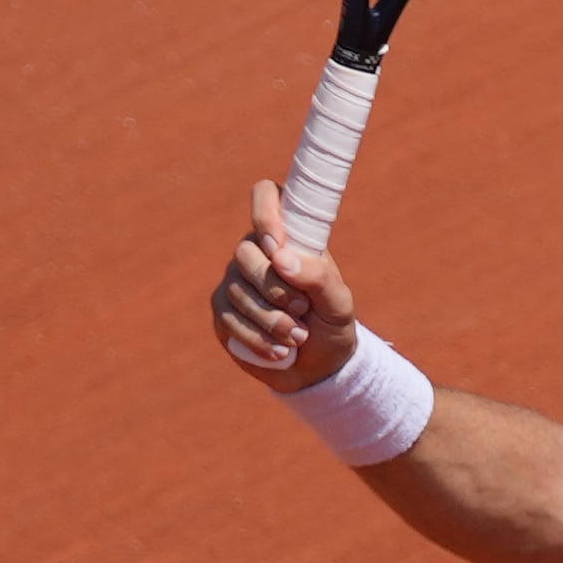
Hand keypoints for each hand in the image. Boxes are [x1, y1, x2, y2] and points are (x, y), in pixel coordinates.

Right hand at [210, 180, 361, 388]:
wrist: (319, 367)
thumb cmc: (331, 325)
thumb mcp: (339, 304)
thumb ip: (319, 277)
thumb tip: (281, 257)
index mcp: (288, 236)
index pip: (266, 196)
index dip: (265, 213)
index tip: (278, 244)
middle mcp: (256, 251)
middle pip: (246, 252)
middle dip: (276, 288)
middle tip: (303, 309)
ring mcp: (235, 280)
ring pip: (237, 290)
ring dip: (272, 320)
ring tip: (298, 336)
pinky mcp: (222, 311)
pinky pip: (228, 317)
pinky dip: (257, 338)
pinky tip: (279, 351)